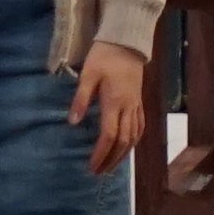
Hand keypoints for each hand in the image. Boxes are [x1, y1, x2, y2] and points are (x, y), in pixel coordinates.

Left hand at [72, 41, 152, 176]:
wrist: (126, 41)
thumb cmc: (104, 56)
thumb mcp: (88, 75)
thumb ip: (81, 99)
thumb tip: (73, 123)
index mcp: (114, 102)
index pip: (109, 135)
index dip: (101, 154)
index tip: (91, 166)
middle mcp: (128, 107)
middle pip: (123, 141)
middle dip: (111, 160)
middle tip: (99, 172)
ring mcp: (136, 104)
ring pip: (134, 136)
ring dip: (123, 154)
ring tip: (112, 166)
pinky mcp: (139, 100)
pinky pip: (140, 126)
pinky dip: (134, 140)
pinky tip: (128, 146)